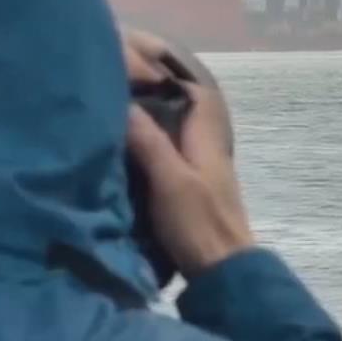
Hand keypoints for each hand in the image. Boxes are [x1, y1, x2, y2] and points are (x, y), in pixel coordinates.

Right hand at [124, 36, 253, 278]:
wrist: (223, 272)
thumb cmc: (198, 224)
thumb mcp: (169, 180)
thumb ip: (149, 142)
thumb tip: (124, 103)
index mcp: (207, 142)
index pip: (196, 95)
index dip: (171, 78)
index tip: (138, 67)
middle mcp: (207, 152)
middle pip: (185, 115)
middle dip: (157, 101)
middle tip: (121, 92)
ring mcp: (202, 175)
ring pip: (177, 138)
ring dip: (153, 128)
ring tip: (119, 119)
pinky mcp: (192, 196)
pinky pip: (172, 161)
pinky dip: (153, 153)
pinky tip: (130, 158)